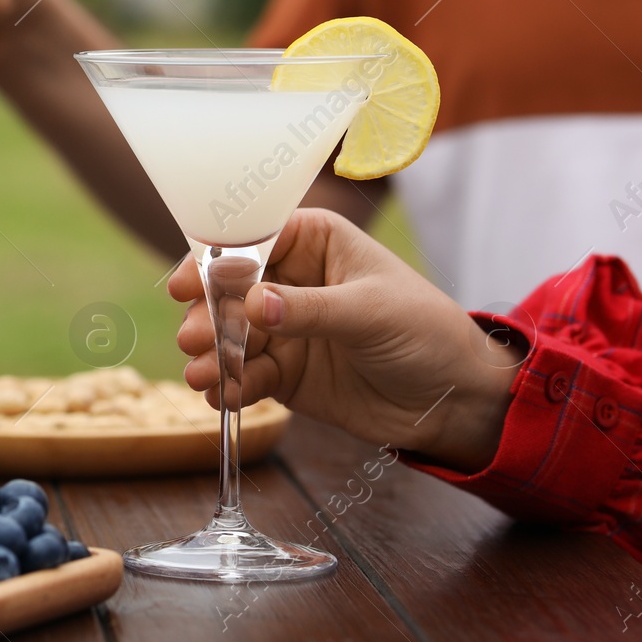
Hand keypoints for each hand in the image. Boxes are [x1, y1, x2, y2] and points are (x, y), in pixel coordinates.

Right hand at [172, 209, 518, 471]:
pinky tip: (219, 398)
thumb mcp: (370, 313)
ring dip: (211, 354)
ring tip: (202, 376)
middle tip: (196, 341)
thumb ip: (310, 309)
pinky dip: (228, 386)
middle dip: (208, 315)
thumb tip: (254, 304)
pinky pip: (243, 374)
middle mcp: (289, 279)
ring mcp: (282, 327)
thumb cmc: (426, 333)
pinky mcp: (282, 372)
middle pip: (229, 290)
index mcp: (313, 241)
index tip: (186, 283)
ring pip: (229, 334)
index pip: (250, 240)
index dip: (213, 259)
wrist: (454, 401)